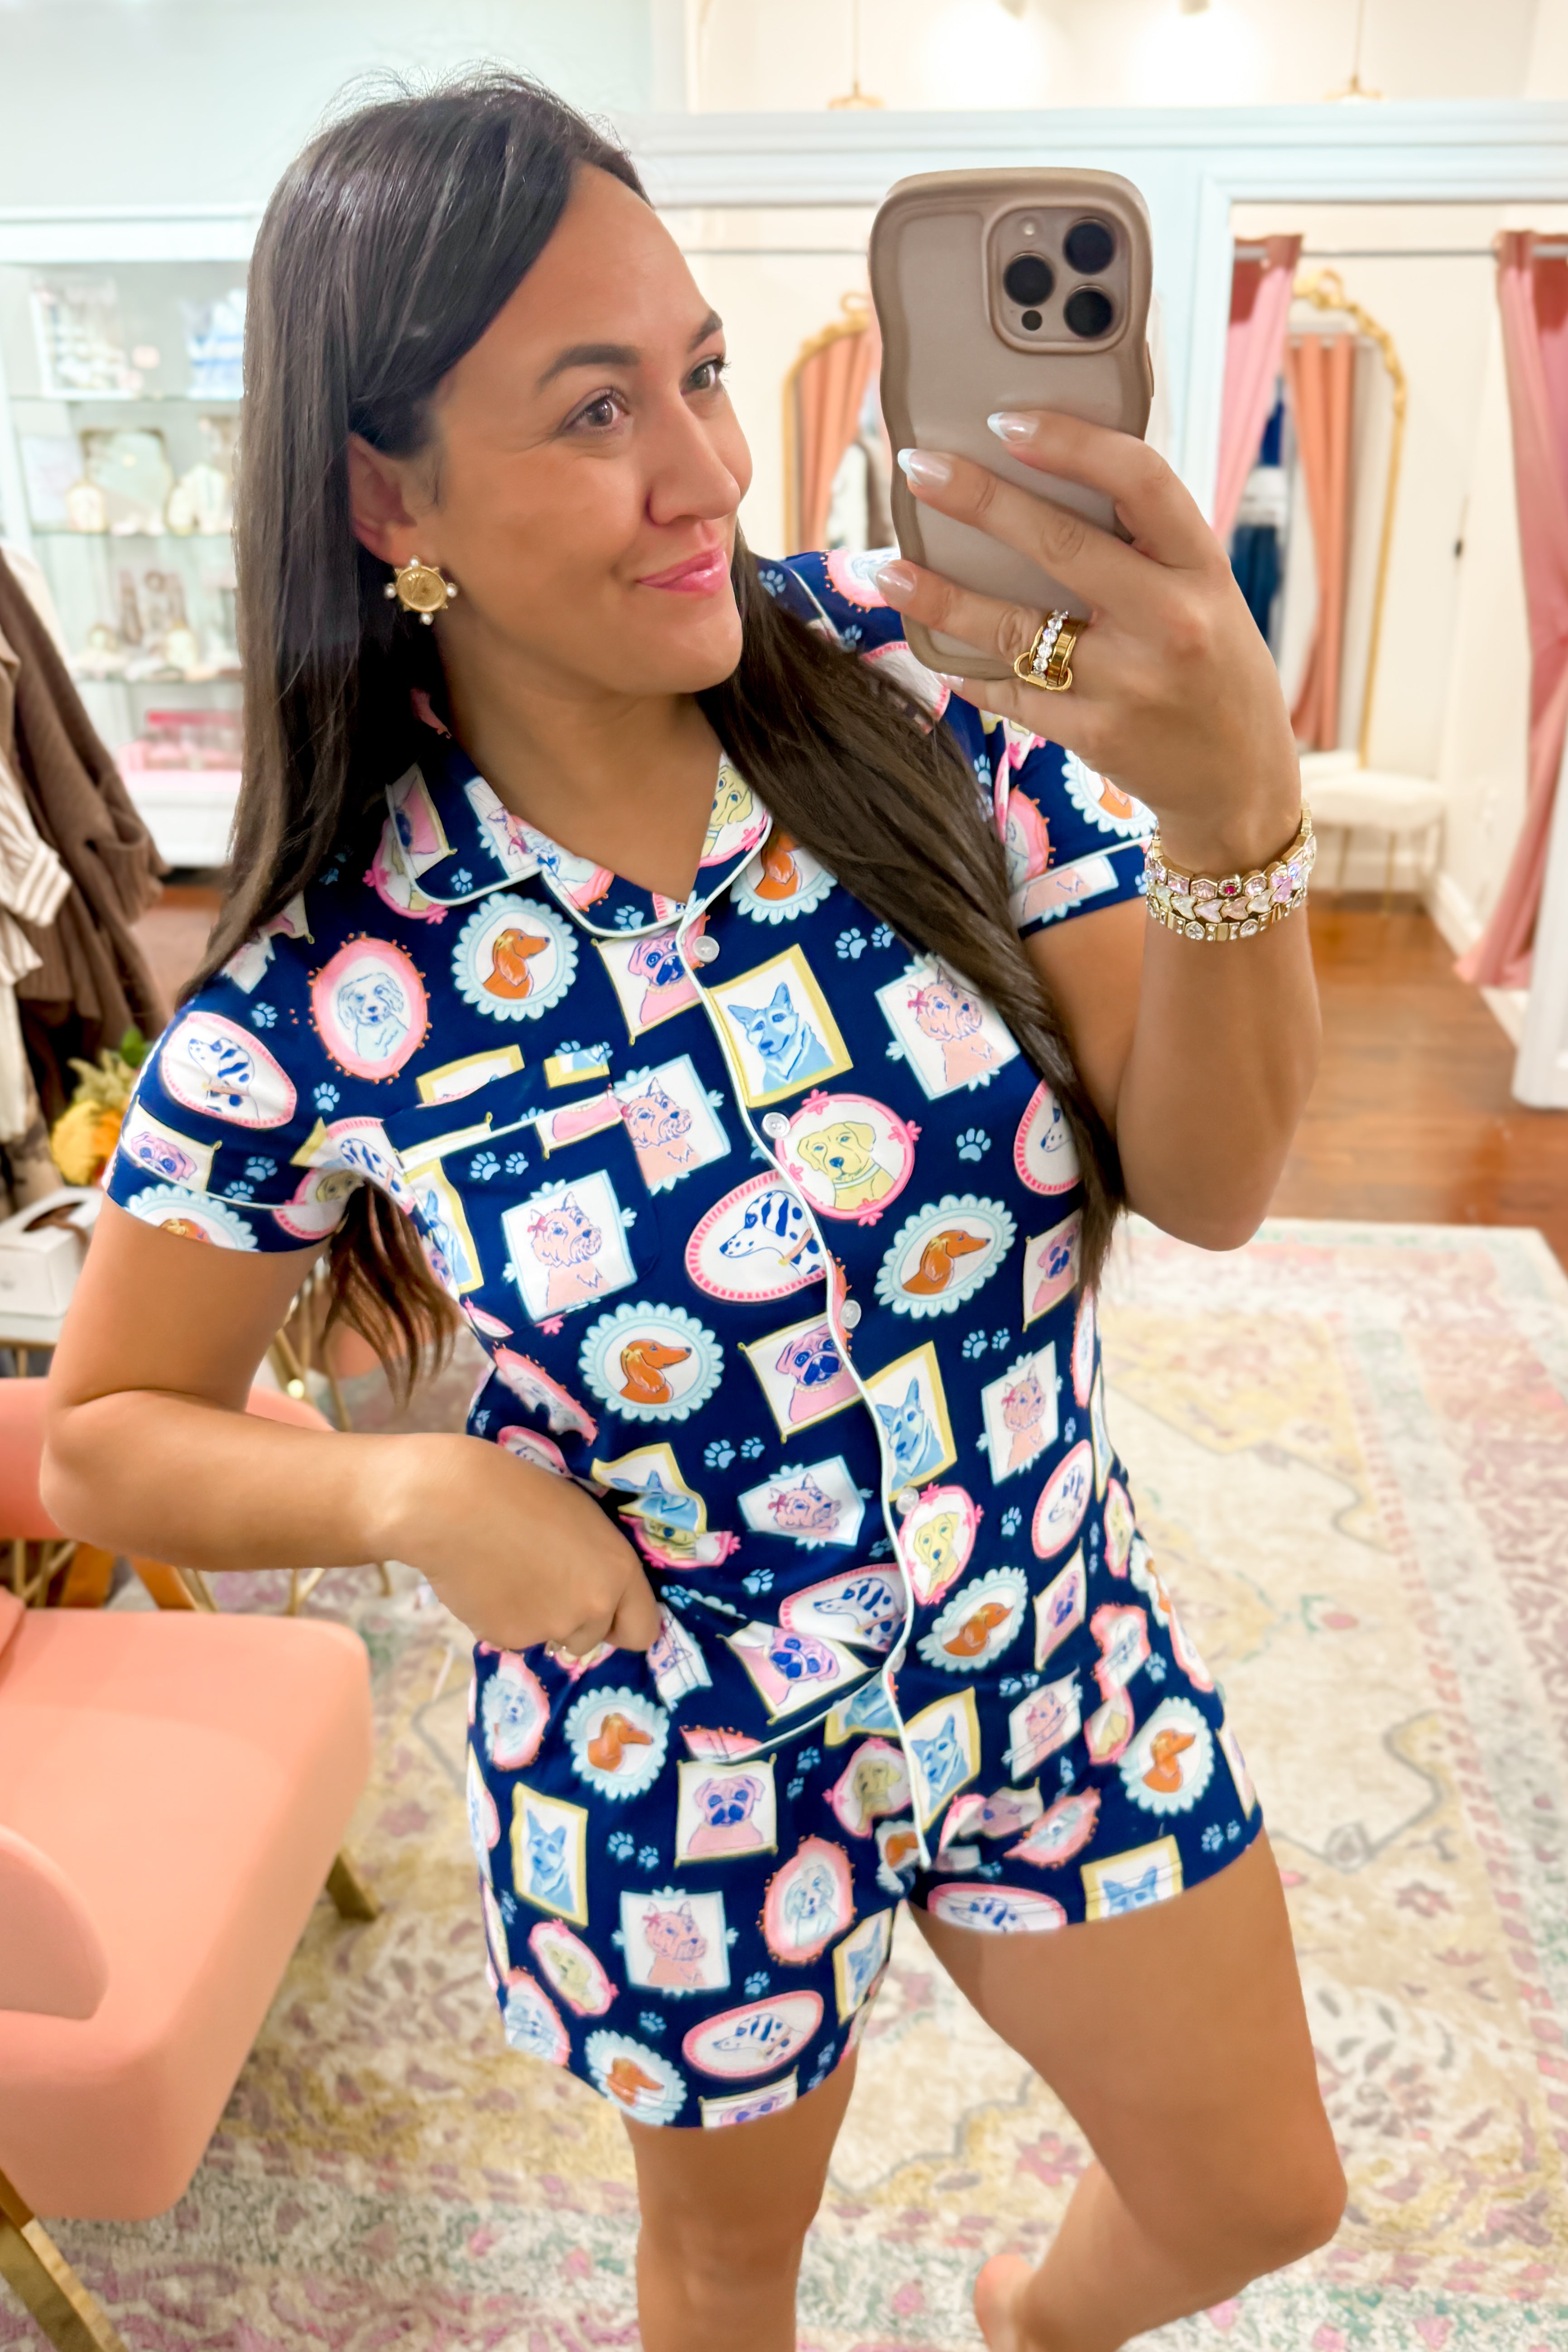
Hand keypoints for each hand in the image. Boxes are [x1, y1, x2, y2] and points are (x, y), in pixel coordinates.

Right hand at [378, 1433, 660, 1654]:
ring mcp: (548, 1628)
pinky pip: (511, 1636)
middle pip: (592, 1637)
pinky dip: (501, 1618)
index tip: (606, 1609)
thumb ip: (597, 1562)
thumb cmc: (520, 1490)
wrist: (452, 1503)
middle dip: (574, 1617)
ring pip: (550, 1637)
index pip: (642, 1630)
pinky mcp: (507, 1638)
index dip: (622, 1621)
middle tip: (543, 1578)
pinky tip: (485, 1582)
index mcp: (618, 1572)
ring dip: (538, 1619)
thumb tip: (590, 1592)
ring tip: (509, 1574)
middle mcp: (591, 1609)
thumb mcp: (581, 1517)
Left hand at [874, 410, 1301, 875]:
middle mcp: (1173, 622)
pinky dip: (969, 669)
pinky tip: (934, 649)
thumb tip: (1046, 481)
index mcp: (1203, 569)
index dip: (1072, 444)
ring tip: (887, 569)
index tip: (1007, 421)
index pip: (1141, 481)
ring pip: (1016, 628)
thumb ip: (1144, 547)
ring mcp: (1132, 684)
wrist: (1240, 781)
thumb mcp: (1205, 594)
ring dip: (941, 597)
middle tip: (919, 469)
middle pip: (1061, 547)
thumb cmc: (1213, 668)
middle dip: (980, 502)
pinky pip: (1013, 693)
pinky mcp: (1098, 736)